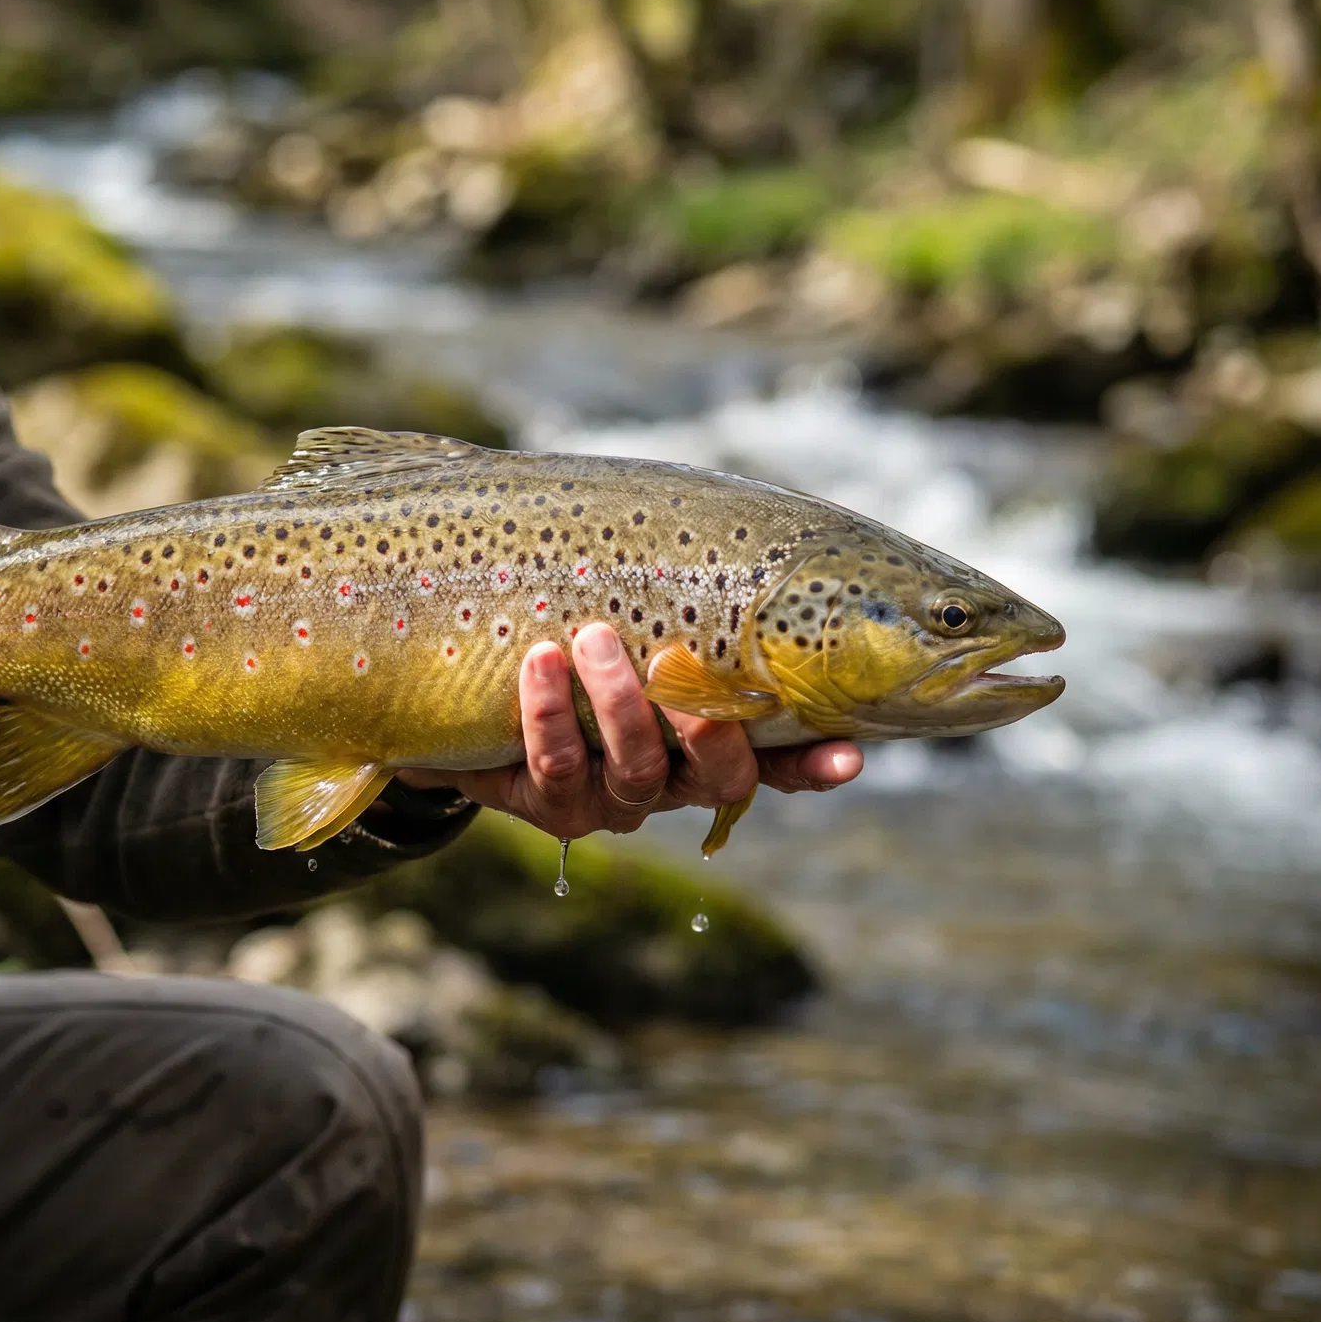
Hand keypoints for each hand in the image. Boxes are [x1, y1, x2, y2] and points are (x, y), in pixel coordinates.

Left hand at [395, 622, 861, 840]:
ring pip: (638, 772)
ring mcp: (612, 798)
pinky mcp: (549, 802)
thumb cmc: (571, 631)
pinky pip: (558, 766)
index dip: (815, 764)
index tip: (850, 754)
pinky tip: (538, 662)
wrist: (470, 690)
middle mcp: (673, 778)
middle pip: (720, 778)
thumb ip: (680, 588)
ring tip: (591, 637)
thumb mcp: (628, 611)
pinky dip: (549, 713)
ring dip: (619, 704)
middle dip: (705, 725)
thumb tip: (735, 519)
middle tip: (672, 659)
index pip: (780, 759)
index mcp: (708, 737)